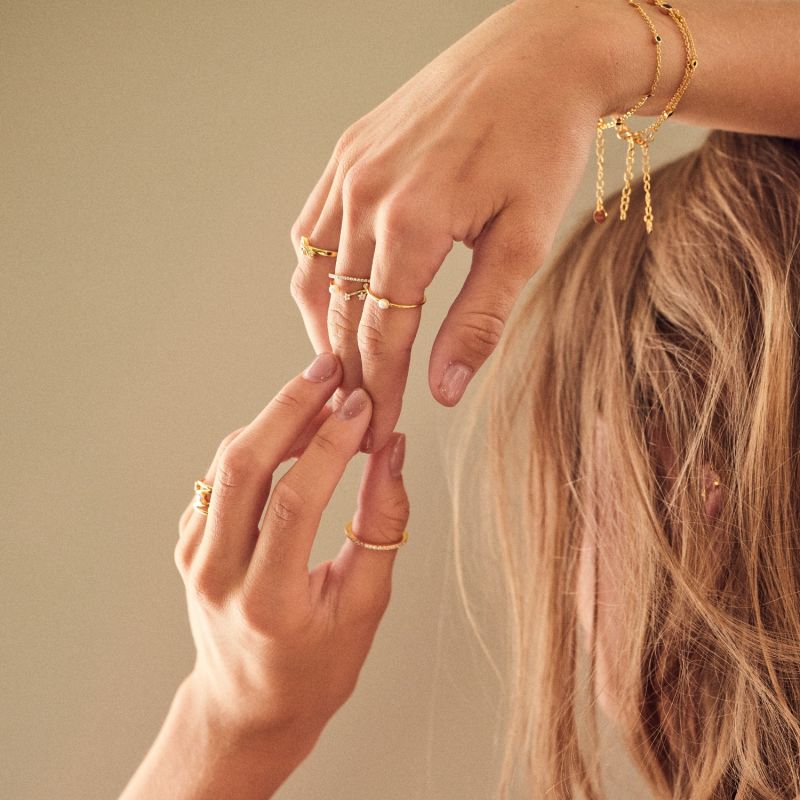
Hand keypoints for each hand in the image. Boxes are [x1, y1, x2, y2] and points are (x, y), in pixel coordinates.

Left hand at [174, 351, 408, 746]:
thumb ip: (381, 525)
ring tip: (322, 390)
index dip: (331, 444)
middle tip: (330, 368)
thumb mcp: (365, 603)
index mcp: (269, 601)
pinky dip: (257, 441)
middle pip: (243, 466)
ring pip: (227, 462)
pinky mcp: (190, 542)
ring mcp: (195, 557)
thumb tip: (393, 451)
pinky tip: (293, 426)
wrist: (250, 704)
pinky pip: (221, 476)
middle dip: (288, 406)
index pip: (294, 501)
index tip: (364, 406)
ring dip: (273, 417)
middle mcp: (218, 575)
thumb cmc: (317, 666)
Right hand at [289, 0, 617, 452]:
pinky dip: (317, 276)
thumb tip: (442, 391)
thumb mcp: (525, 240)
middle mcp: (366, 195)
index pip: (383, 332)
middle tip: (357, 418)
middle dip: (351, 373)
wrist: (539, 55)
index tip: (380, 432)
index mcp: (413, 220)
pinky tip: (334, 301)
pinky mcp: (347, 154)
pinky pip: (311, 229)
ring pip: (314, 274)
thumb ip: (478, 321)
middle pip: (343, 311)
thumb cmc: (544, 143)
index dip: (381, 390)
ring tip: (343, 371)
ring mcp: (349, 170)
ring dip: (325, 330)